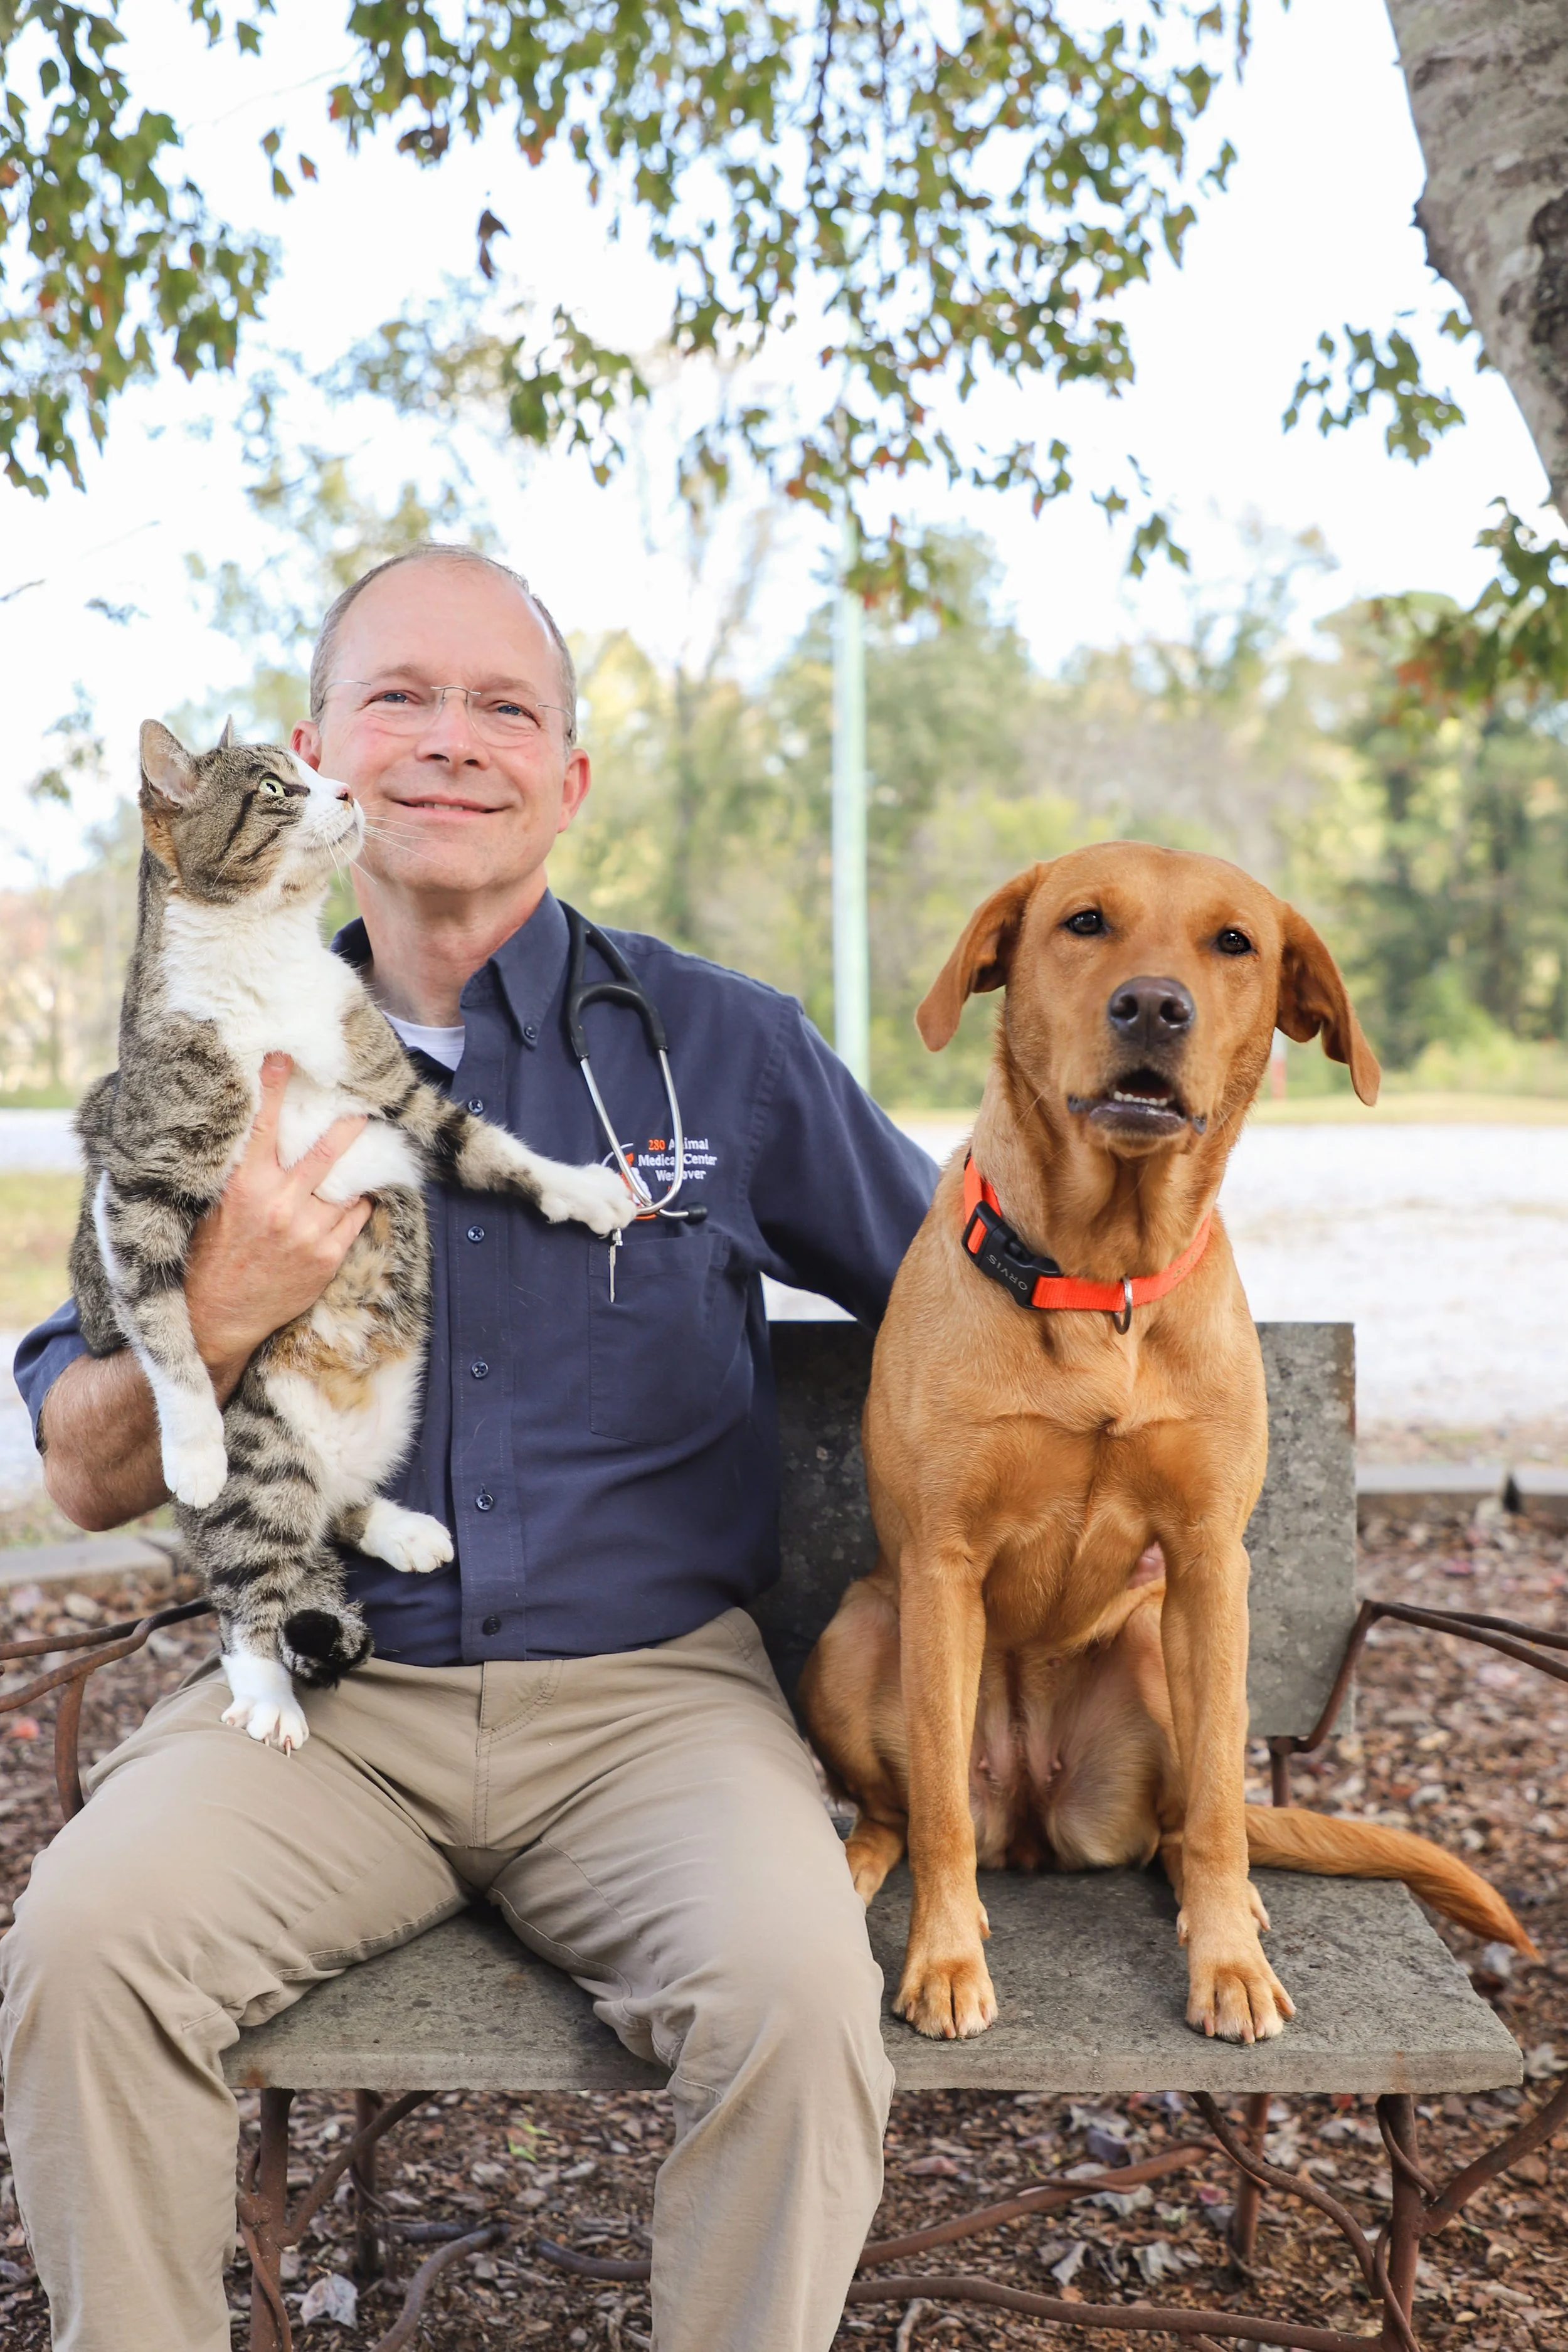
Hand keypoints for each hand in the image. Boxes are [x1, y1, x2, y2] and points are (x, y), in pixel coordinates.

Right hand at [186, 1054, 371, 1397]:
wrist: (217, 1317)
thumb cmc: (209, 1257)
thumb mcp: (211, 1208)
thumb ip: (234, 1173)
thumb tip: (246, 1131)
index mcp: (245, 1188)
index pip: (264, 1126)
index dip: (274, 1087)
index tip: (284, 1057)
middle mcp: (279, 1205)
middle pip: (325, 1151)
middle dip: (347, 1125)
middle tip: (363, 1104)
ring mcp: (308, 1232)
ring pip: (348, 1185)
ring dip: (361, 1165)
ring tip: (374, 1147)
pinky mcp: (328, 1256)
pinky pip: (357, 1216)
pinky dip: (361, 1202)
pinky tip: (363, 1192)